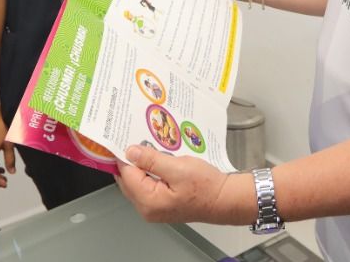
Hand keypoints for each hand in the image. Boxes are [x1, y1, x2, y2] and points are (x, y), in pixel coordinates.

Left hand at [115, 144, 244, 224]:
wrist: (224, 200)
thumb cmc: (206, 187)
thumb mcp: (178, 167)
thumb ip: (151, 160)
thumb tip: (131, 153)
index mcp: (148, 201)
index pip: (126, 174)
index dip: (125, 155)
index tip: (125, 139)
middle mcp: (147, 209)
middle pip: (128, 180)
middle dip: (131, 161)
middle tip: (137, 141)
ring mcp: (153, 209)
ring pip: (137, 183)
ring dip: (140, 166)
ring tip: (149, 149)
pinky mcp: (160, 205)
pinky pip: (147, 187)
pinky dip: (148, 173)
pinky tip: (157, 162)